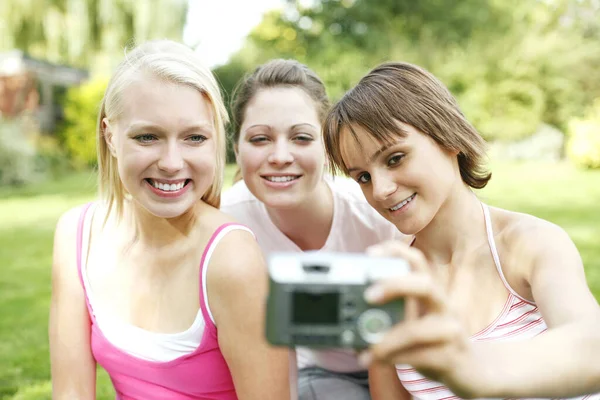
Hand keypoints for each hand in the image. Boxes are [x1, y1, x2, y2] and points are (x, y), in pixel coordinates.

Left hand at [359, 240, 483, 397]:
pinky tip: (376, 360)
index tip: (370, 253)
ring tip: (367, 348)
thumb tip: (353, 311)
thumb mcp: (414, 320)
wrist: (472, 371)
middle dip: (395, 285)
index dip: (395, 252)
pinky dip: (393, 359)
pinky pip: (419, 357)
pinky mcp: (451, 357)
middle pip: (425, 285)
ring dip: (387, 340)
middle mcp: (443, 306)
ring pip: (418, 331)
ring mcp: (450, 331)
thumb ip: (392, 313)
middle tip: (368, 294)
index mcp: (431, 293)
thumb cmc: (433, 342)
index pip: (418, 262)